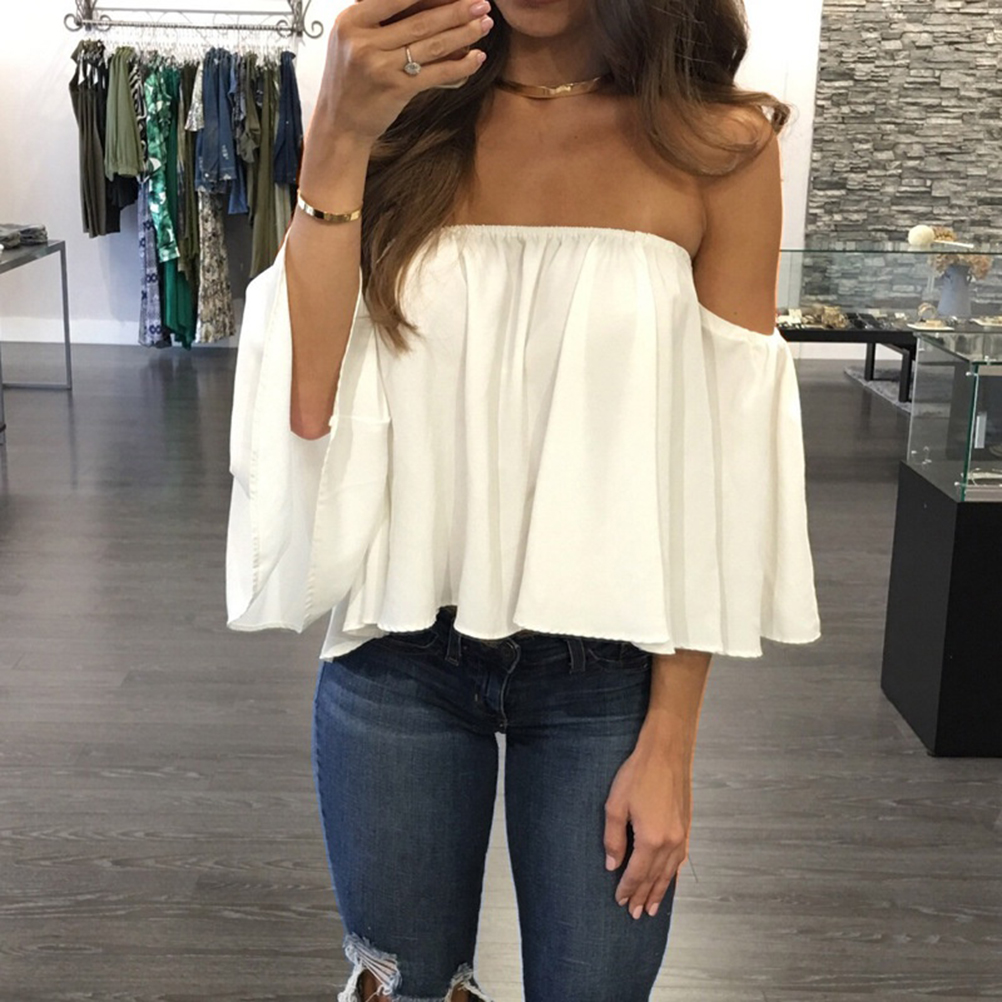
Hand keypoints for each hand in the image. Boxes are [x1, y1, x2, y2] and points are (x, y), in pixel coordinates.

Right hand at [315, 0, 492, 145]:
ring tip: (484, 24)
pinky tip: (476, 58)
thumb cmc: (351, 79)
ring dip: (463, 34)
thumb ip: (380, 18)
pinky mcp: (396, 89)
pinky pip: (435, 73)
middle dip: (456, 10)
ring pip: (431, 45)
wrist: (340, 123)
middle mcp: (364, 41)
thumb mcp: (353, 39)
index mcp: (352, 20)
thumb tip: (429, 6)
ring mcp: (380, 66)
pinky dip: (459, 65)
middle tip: (481, 3)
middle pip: (420, 20)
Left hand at [603, 725, 691, 919]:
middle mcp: (670, 842)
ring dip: (660, 890)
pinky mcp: (686, 826)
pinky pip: (680, 859)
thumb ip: (613, 838)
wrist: (666, 752)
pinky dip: (672, 874)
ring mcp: (681, 835)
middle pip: (655, 878)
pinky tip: (668, 879)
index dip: (627, 889)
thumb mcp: (615, 805)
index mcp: (651, 839)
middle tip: (635, 914)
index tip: (619, 901)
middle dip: (643, 896)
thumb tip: (612, 864)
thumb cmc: (638, 774)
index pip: (637, 873)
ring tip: (652, 906)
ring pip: (669, 872)